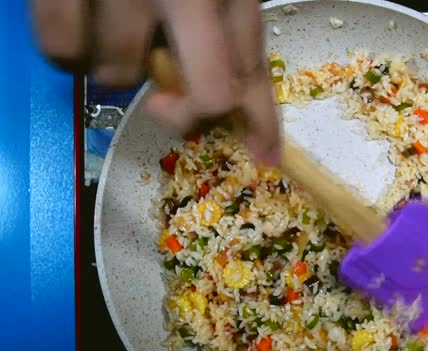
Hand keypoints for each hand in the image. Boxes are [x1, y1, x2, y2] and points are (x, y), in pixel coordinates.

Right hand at [31, 0, 280, 163]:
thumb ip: (228, 18)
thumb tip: (233, 88)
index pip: (254, 66)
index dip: (261, 120)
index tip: (266, 154)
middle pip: (208, 93)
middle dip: (182, 113)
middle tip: (162, 104)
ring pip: (121, 75)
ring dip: (115, 67)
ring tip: (111, 27)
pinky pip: (60, 48)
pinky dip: (65, 49)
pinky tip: (75, 21)